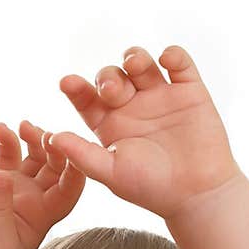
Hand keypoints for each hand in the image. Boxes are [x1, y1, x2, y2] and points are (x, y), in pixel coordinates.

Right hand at [0, 120, 84, 248]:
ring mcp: (17, 187)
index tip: (72, 149)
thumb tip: (0, 175)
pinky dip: (7, 140)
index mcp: (44, 214)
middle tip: (44, 133)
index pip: (69, 188)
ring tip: (23, 127)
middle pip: (55, 166)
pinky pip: (7, 154)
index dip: (74, 169)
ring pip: (34, 156)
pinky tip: (1, 128)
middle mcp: (36, 199)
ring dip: (33, 138)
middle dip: (53, 147)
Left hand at [49, 44, 240, 221]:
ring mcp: (161, 96)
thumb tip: (52, 138)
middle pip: (111, 77)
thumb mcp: (111, 173)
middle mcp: (132, 107)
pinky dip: (173, 55)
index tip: (66, 83)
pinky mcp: (189, 91)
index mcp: (110, 125)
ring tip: (135, 65)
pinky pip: (179, 63)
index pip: (87, 99)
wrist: (197, 194)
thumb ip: (82, 155)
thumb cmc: (151, 188)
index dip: (76, 89)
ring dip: (135, 58)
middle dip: (107, 77)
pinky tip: (166, 60)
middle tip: (111, 91)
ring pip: (141, 63)